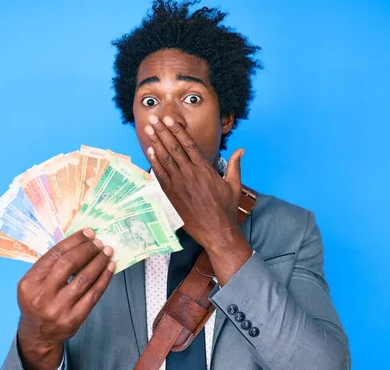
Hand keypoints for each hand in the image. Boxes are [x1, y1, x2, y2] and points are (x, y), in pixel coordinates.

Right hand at [16, 228, 114, 369]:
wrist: (38, 335)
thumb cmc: (38, 302)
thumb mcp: (34, 283)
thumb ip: (50, 265)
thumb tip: (79, 242)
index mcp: (29, 282)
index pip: (54, 255)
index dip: (74, 241)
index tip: (88, 233)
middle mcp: (42, 295)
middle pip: (69, 264)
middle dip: (87, 249)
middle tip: (99, 242)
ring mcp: (58, 309)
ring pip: (84, 278)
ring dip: (99, 262)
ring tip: (107, 252)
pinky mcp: (74, 319)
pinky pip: (93, 294)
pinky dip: (104, 278)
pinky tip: (109, 268)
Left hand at [144, 114, 251, 284]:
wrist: (217, 231)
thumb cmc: (226, 210)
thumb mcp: (234, 185)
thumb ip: (235, 165)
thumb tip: (240, 150)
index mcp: (205, 169)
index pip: (189, 145)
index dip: (178, 130)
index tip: (169, 119)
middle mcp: (191, 174)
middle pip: (174, 148)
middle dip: (163, 131)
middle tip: (154, 117)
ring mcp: (179, 185)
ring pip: (165, 159)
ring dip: (156, 142)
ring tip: (148, 128)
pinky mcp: (172, 196)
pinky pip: (161, 175)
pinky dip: (154, 162)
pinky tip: (149, 150)